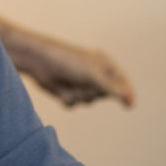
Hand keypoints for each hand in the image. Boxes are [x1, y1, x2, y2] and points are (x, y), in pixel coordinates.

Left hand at [0, 14, 134, 107]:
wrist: (36, 60)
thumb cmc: (65, 60)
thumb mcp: (91, 74)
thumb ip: (110, 88)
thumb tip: (129, 100)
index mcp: (104, 64)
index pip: (122, 82)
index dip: (127, 94)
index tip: (129, 106)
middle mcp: (94, 73)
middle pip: (104, 95)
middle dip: (93, 93)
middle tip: (84, 83)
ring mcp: (80, 82)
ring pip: (89, 101)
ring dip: (79, 96)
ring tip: (69, 84)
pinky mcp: (68, 89)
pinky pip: (75, 104)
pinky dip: (68, 100)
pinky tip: (60, 91)